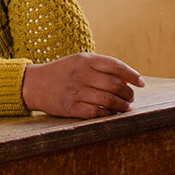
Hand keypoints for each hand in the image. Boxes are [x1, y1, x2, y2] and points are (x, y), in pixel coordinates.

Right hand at [21, 52, 145, 118]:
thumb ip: (100, 67)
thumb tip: (127, 79)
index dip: (132, 75)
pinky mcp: (69, 107)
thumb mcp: (78, 61)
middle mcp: (81, 74)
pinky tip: (110, 114)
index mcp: (85, 60)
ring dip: (122, 106)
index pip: (116, 65)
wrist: (33, 84)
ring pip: (109, 100)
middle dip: (128, 94)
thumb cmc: (61, 72)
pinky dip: (107, 114)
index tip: (141, 83)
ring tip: (125, 107)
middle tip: (131, 98)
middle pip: (115, 85)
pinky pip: (96, 112)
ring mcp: (75, 91)